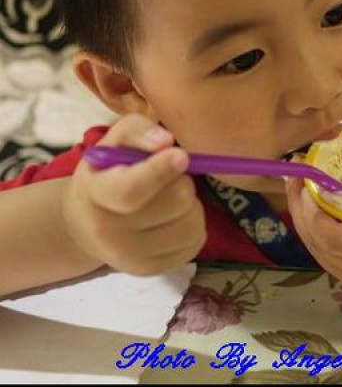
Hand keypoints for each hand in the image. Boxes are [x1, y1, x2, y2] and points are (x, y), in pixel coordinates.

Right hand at [62, 114, 205, 274]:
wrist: (87, 222)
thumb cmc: (108, 171)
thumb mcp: (114, 141)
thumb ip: (138, 131)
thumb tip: (165, 142)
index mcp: (97, 194)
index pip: (130, 191)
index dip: (160, 171)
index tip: (181, 155)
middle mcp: (109, 232)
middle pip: (175, 202)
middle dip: (182, 182)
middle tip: (171, 177)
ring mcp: (130, 257)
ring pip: (192, 223)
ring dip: (192, 203)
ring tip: (171, 197)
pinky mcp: (152, 270)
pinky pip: (195, 242)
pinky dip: (194, 223)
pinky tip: (175, 216)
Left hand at [285, 163, 341, 325]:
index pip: (331, 235)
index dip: (310, 210)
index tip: (307, 180)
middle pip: (317, 245)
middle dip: (300, 212)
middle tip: (295, 180)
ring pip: (320, 258)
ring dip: (306, 227)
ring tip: (300, 196)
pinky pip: (332, 265)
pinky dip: (319, 241)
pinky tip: (318, 220)